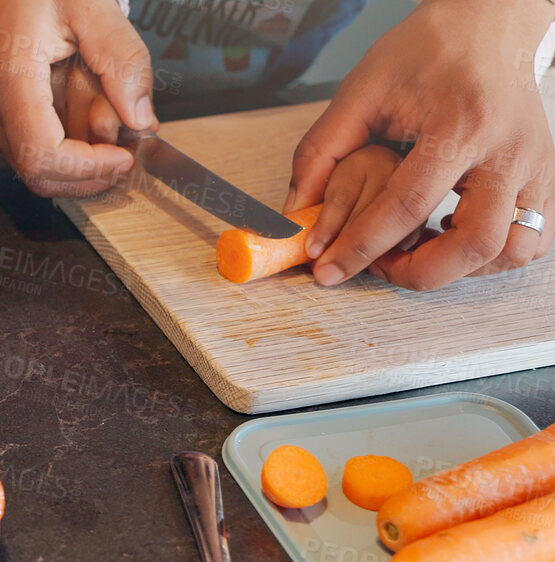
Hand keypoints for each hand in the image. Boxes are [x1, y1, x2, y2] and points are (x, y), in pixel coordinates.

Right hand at [0, 0, 156, 195]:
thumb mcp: (85, 1)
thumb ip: (120, 58)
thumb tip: (139, 117)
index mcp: (6, 75)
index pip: (42, 158)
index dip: (88, 171)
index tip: (122, 158)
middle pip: (40, 167)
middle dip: (87, 159)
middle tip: (116, 121)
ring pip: (29, 155)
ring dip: (70, 138)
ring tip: (81, 82)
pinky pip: (16, 137)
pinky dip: (49, 125)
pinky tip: (56, 83)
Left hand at [287, 0, 554, 289]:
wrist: (485, 26)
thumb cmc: (427, 52)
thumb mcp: (360, 91)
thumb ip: (321, 151)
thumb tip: (296, 210)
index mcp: (460, 126)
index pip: (407, 207)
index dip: (360, 248)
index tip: (327, 270)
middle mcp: (508, 150)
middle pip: (475, 243)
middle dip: (418, 272)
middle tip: (378, 266)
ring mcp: (535, 166)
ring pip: (511, 250)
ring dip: (459, 268)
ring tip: (415, 250)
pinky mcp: (544, 176)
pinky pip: (530, 238)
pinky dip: (489, 255)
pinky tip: (449, 238)